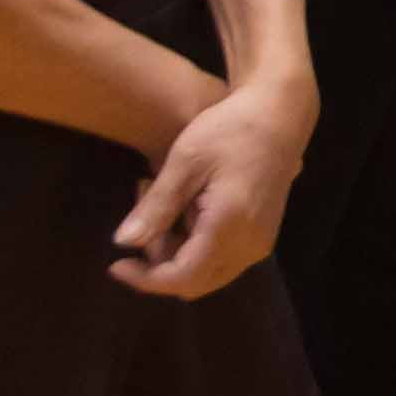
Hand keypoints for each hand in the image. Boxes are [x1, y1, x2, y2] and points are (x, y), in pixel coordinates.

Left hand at [114, 69, 311, 295]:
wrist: (280, 113)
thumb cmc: (231, 129)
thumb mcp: (186, 161)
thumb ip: (156, 207)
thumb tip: (122, 244)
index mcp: (230, 227)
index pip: (181, 277)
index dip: (144, 279)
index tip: (115, 264)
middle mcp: (250, 245)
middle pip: (193, 282)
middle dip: (158, 264)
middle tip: (142, 218)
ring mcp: (260, 242)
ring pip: (206, 273)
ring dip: (175, 252)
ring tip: (160, 203)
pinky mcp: (262, 234)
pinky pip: (221, 259)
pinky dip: (194, 245)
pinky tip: (185, 208)